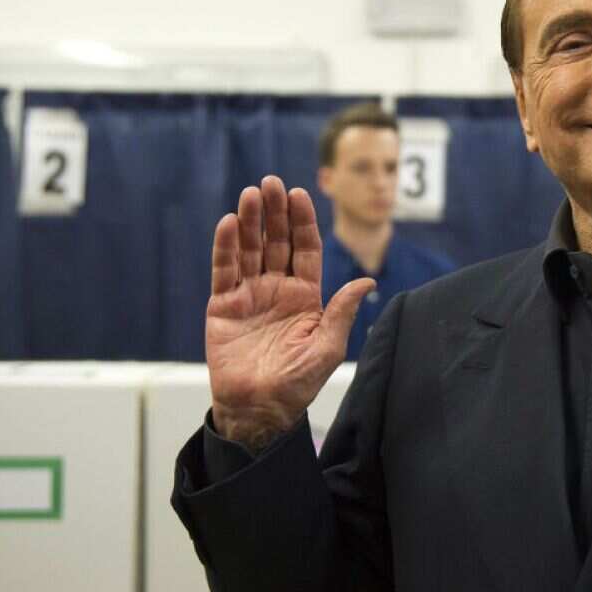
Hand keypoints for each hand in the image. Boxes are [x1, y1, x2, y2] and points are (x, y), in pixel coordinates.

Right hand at [205, 176, 374, 452]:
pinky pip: (224, 270)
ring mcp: (249, 295)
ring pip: (249, 249)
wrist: (258, 409)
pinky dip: (225, 247)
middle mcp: (277, 289)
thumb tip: (368, 281)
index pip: (305, 249)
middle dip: (275, 212)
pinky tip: (228, 223)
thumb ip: (342, 311)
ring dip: (249, 221)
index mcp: (305, 295)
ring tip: (250, 195)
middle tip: (270, 183)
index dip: (302, 222)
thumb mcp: (327, 346)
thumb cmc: (297, 382)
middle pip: (277, 241)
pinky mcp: (223, 306)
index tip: (299, 194)